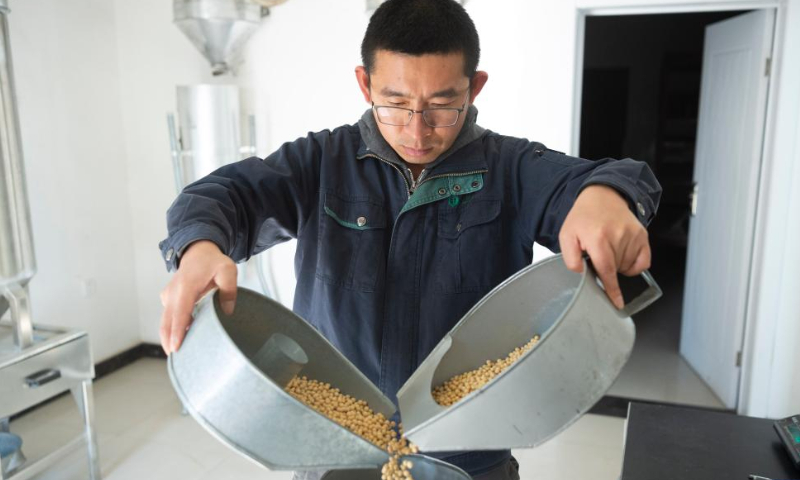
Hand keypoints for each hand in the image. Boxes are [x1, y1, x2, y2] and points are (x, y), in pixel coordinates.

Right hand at [159, 240, 237, 353]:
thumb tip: (228, 312)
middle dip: (169, 340)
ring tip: (178, 354)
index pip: (181, 311)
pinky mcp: (168, 299)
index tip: (175, 347)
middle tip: (176, 358)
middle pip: (167, 320)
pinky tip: (181, 340)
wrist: (197, 252)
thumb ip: (229, 290)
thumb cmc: (213, 262)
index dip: (177, 330)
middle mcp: (173, 292)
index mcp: (187, 285)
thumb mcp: (228, 270)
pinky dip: (171, 329)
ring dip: (168, 336)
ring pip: (165, 321)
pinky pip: (168, 317)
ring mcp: (168, 296)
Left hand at [558, 185, 650, 308]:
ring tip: (609, 247)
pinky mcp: (643, 235)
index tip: (617, 303)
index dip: (612, 289)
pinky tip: (623, 254)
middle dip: (606, 268)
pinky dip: (634, 264)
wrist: (602, 196)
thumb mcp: (567, 235)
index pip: (607, 270)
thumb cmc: (583, 218)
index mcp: (598, 238)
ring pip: (628, 267)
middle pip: (616, 270)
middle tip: (598, 252)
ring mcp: (633, 235)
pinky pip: (643, 262)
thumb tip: (580, 273)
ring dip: (618, 264)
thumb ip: (569, 257)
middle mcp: (618, 236)